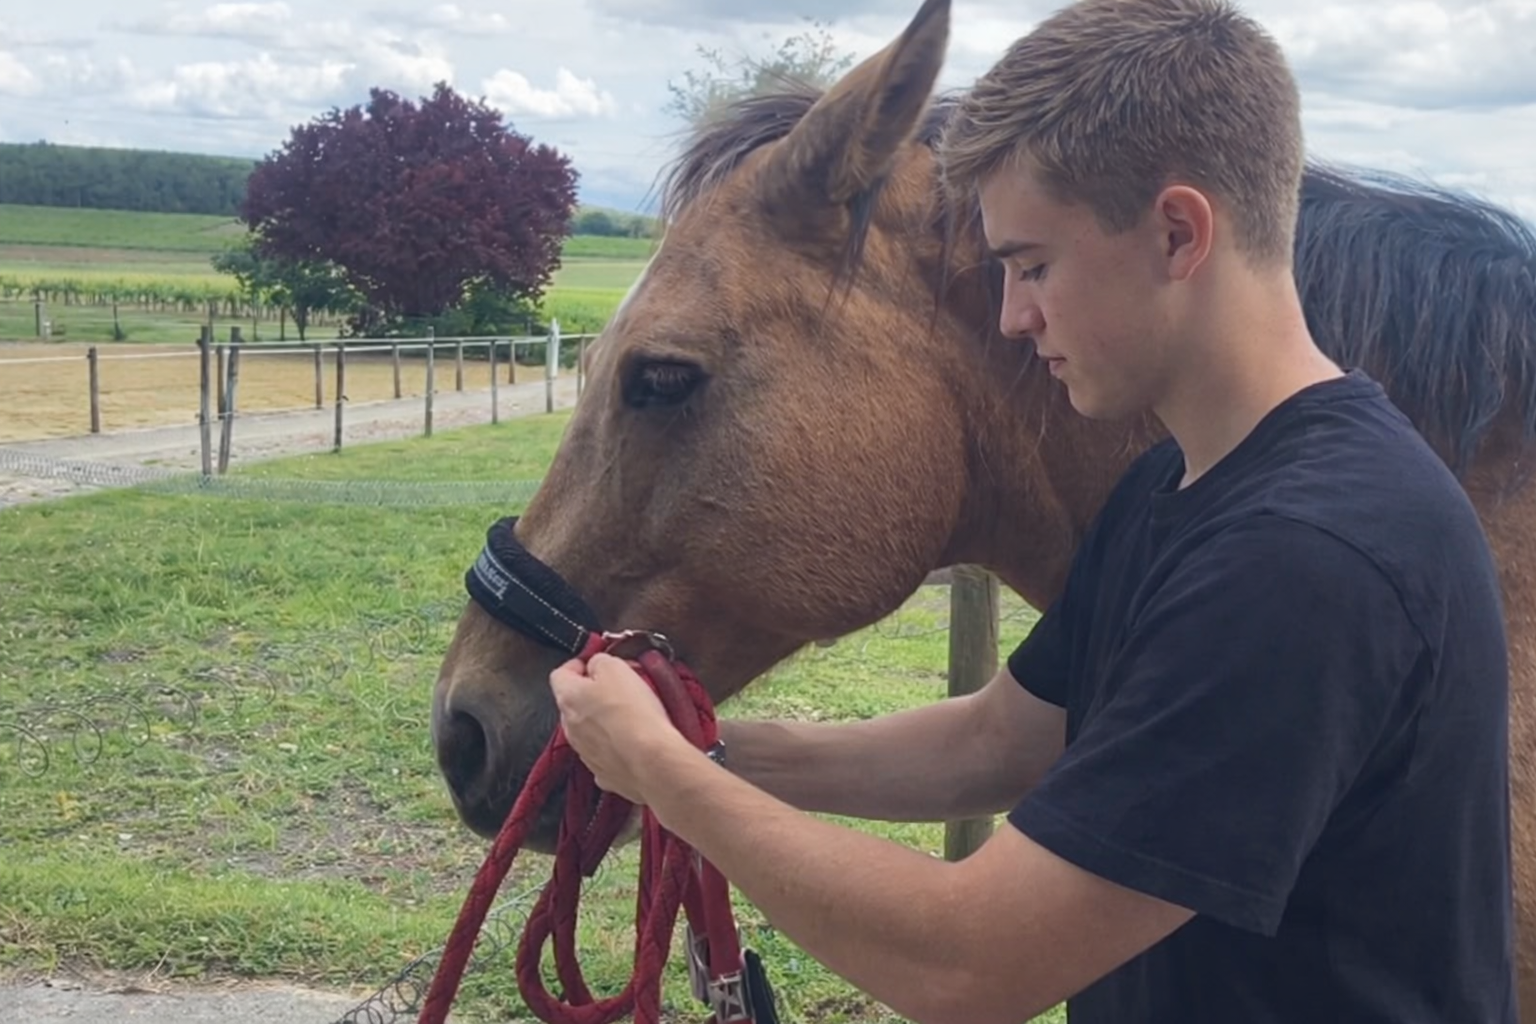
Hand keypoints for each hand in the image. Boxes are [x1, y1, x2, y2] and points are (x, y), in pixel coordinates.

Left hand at [549, 652, 682, 803]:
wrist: (652, 762)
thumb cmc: (633, 715)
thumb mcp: (616, 668)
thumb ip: (600, 662)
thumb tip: (597, 665)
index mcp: (569, 699)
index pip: (560, 674)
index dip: (578, 665)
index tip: (594, 663)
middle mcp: (570, 729)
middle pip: (575, 704)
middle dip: (594, 694)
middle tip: (619, 688)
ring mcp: (586, 754)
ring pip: (590, 730)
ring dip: (606, 722)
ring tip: (633, 716)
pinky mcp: (605, 773)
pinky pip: (607, 753)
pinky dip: (617, 746)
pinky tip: (636, 742)